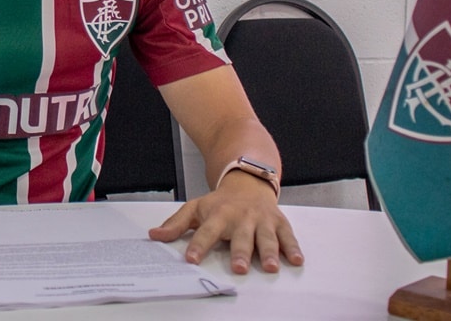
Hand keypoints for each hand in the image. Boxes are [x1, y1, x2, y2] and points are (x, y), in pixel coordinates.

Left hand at [147, 172, 302, 273]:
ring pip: (266, 237)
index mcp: (218, 214)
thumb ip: (176, 224)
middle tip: (238, 267)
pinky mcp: (278, 222)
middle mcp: (241, 217)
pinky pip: (287, 235)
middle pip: (240, 237)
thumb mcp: (195, 208)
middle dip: (240, 252)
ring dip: (268, 252)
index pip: (206, 232)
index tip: (191, 259)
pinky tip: (296, 260)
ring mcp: (261, 220)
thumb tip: (154, 235)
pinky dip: (293, 248)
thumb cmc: (220, 202)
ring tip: (269, 267)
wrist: (247, 182)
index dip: (198, 245)